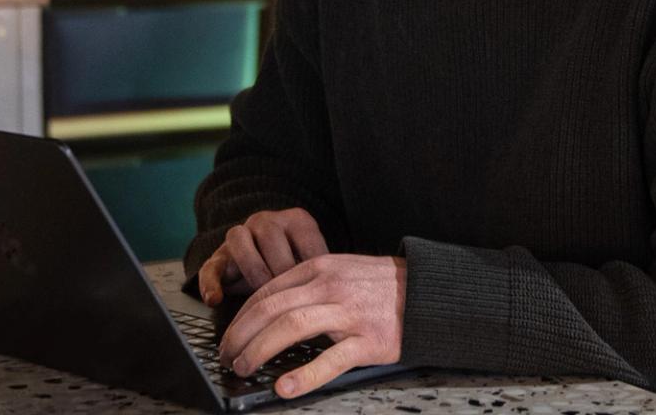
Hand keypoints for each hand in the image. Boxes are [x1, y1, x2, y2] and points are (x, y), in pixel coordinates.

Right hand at [197, 207, 329, 304]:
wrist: (265, 266)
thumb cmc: (298, 271)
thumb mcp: (315, 268)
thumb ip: (323, 275)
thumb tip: (333, 299)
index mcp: (297, 220)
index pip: (305, 236)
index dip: (310, 267)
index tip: (315, 291)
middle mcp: (266, 221)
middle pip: (270, 236)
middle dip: (280, 270)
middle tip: (290, 297)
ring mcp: (240, 235)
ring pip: (239, 240)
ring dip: (252, 270)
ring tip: (263, 298)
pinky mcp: (218, 258)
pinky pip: (212, 266)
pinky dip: (211, 282)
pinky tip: (216, 300)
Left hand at [218, 254, 405, 399]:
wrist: (427, 293)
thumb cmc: (380, 287)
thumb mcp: (340, 270)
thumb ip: (308, 285)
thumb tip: (270, 308)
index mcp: (319, 268)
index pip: (267, 291)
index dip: (242, 316)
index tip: (229, 336)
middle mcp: (329, 286)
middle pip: (271, 308)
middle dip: (241, 335)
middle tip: (228, 356)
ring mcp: (348, 313)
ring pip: (291, 326)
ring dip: (260, 349)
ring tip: (245, 367)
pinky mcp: (367, 340)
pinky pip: (330, 359)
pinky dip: (304, 375)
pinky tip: (285, 387)